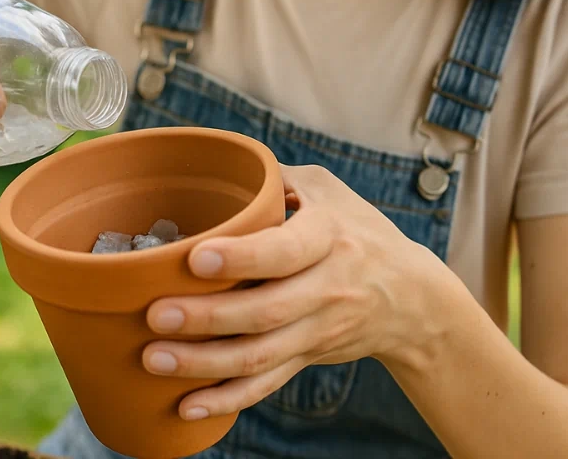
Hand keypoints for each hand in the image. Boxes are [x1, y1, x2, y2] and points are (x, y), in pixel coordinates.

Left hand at [140, 164, 446, 420]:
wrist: (411, 296)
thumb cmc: (356, 230)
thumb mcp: (327, 191)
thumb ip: (274, 178)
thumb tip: (211, 163)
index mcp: (329, 237)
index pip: (286, 251)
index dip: (242, 258)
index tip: (196, 258)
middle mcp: (328, 287)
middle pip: (266, 310)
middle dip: (207, 318)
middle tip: (155, 315)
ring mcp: (319, 329)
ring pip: (261, 354)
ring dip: (204, 363)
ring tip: (155, 358)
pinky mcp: (308, 357)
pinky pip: (267, 384)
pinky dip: (227, 399)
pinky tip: (187, 405)